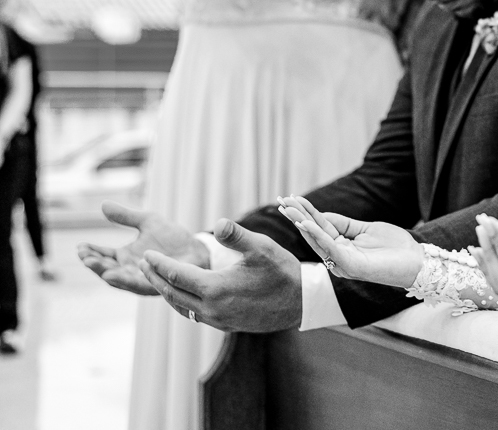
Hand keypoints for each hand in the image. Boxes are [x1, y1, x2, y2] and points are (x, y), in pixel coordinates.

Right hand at [77, 201, 209, 295]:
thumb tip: (103, 204)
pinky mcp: (154, 284)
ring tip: (92, 264)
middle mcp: (130, 270)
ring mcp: (141, 279)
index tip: (79, 246)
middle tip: (82, 255)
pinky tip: (114, 274)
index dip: (90, 252)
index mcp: (125, 257)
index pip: (103, 255)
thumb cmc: (172, 237)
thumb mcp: (148, 221)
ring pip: (118, 279)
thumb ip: (126, 217)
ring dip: (104, 272)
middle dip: (93, 263)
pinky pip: (137, 284)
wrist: (197, 249)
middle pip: (106, 269)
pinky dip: (124, 280)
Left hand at [139, 218, 301, 331]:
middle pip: (173, 294)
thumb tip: (216, 224)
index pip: (177, 275)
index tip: (147, 255)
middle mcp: (212, 308)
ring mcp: (218, 320)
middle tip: (143, 265)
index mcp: (216, 288)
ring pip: (182, 307)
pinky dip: (183, 302)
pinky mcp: (226, 325)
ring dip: (167, 292)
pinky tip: (184, 294)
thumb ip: (236, 235)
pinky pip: (195, 314)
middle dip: (156, 279)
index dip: (160, 264)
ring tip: (159, 279)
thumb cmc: (282, 271)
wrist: (302, 302)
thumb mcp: (262, 247)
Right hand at [277, 195, 423, 288]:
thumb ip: (344, 224)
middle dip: (297, 217)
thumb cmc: (394, 246)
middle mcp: (338, 258)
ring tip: (290, 209)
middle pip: (314, 234)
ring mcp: (343, 264)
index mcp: (341, 249)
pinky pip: (331, 248)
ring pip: (318, 241)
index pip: (319, 227)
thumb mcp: (366, 229)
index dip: (306, 213)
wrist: (416, 261)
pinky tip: (307, 223)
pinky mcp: (352, 267)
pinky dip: (318, 235)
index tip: (291, 198)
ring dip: (303, 223)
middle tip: (281, 201)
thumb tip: (322, 215)